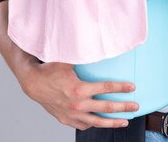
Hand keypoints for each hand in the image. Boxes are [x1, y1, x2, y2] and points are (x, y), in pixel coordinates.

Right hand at [20, 61, 138, 130]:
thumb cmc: (50, 70)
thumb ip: (84, 54)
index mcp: (79, 89)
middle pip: (106, 108)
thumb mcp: (68, 59)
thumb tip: (98, 42)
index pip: (106, 88)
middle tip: (135, 106)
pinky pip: (83, 125)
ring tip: (124, 121)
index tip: (132, 87)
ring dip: (112, 122)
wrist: (32, 83)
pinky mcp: (66, 119)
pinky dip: (93, 124)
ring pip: (97, 122)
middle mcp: (77, 104)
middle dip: (123, 107)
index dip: (121, 88)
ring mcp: (72, 114)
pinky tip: (100, 122)